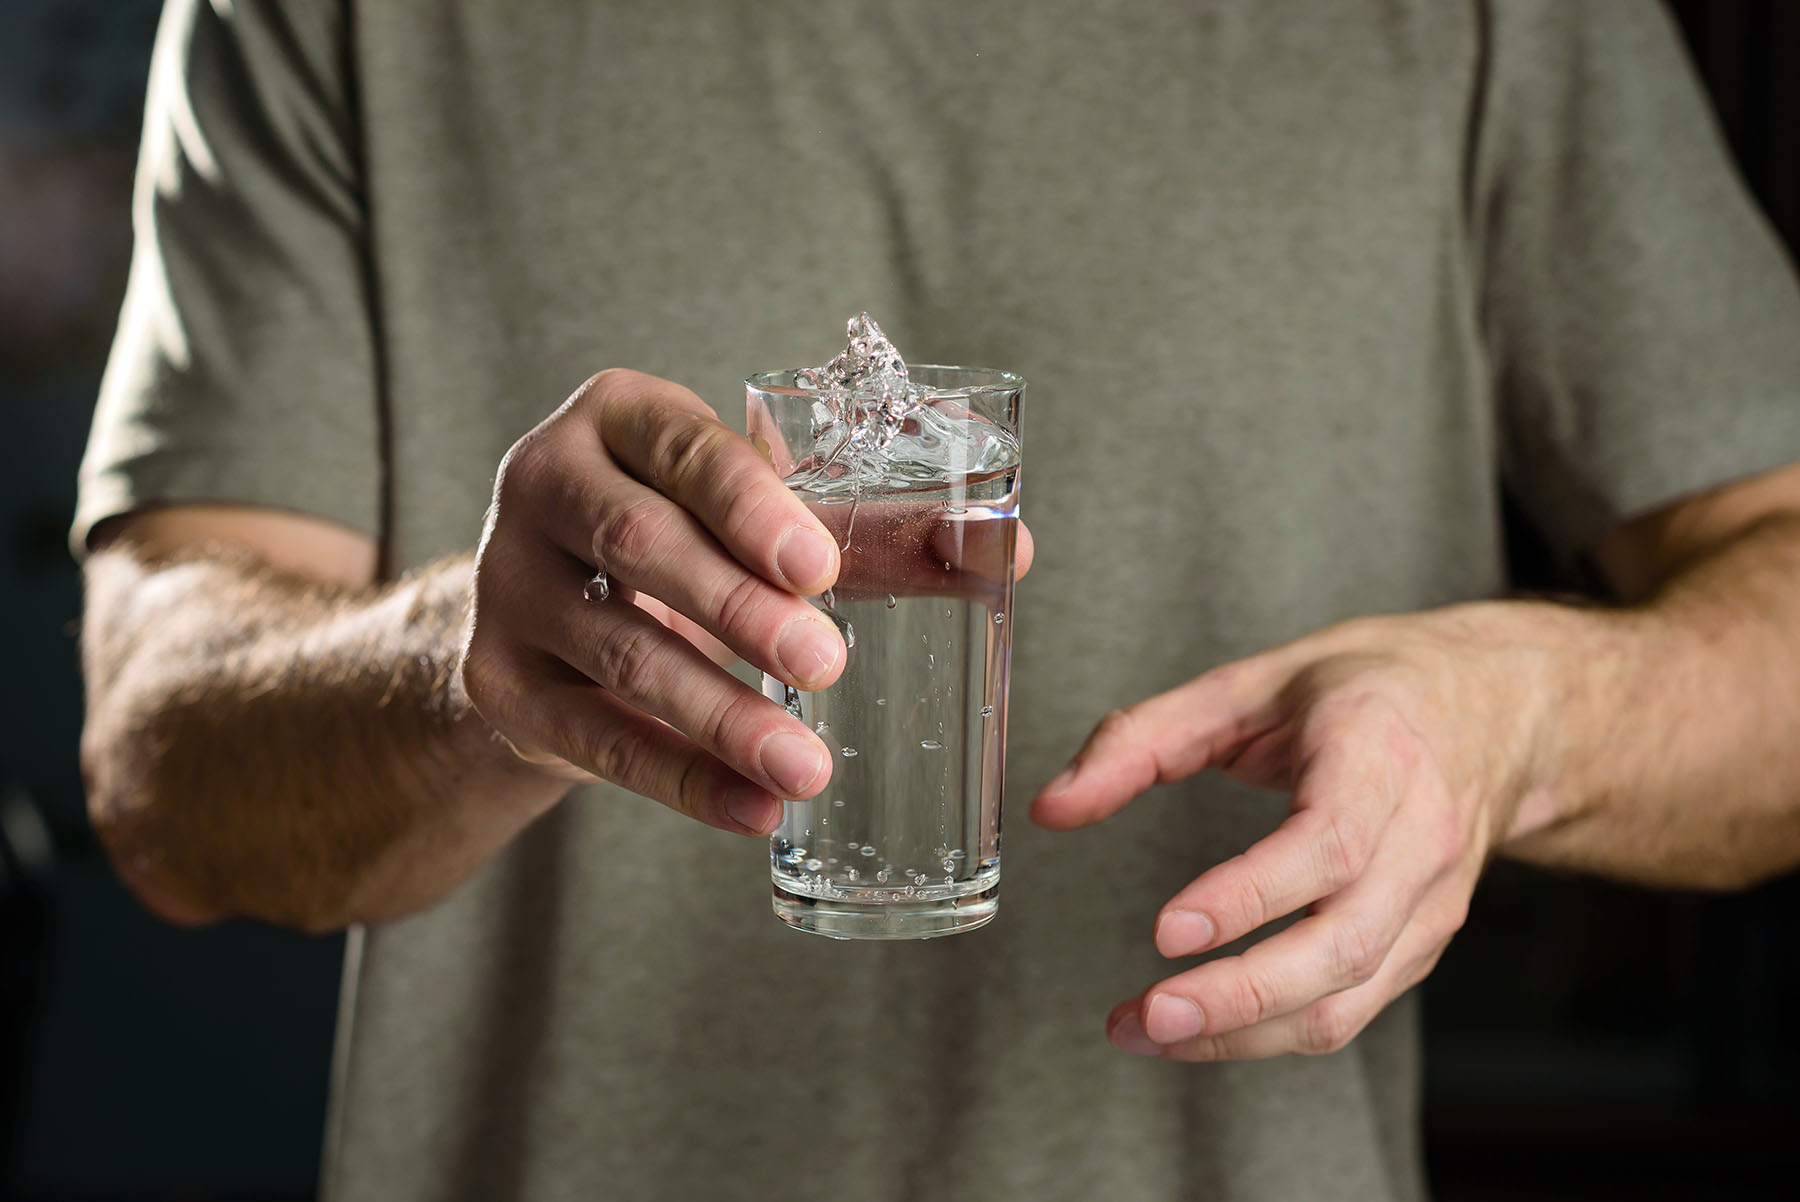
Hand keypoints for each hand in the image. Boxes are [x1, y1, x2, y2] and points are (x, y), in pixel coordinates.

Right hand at [461, 369, 849, 834]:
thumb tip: (1012, 551)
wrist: (545, 606)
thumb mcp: (750, 510)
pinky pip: (596, 739)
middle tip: (824, 662)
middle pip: (640, 544)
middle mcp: (543, 483)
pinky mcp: (498, 679)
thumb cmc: (680, 533)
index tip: (819, 566)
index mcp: (618, 418)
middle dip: (737, 609)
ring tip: (805, 766)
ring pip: (620, 653)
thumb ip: (867, 527)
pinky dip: (681, 780)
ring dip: (719, 715)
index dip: (751, 506)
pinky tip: (753, 809)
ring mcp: (507, 585)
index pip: (686, 450)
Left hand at [1031, 604, 1564, 1059]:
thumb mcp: (1249, 685)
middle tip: (1147, 1016)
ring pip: (1347, 997)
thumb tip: (1054, 804)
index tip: (1170, 930)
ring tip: (1145, 1032)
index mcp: (1377, 754)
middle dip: (1239, 996)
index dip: (1250, 896)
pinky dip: (1270, 1033)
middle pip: (1341, 944)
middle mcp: (1421, 837)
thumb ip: (1142, 740)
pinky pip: (1351, 1010)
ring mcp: (1430, 902)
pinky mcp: (1422, 944)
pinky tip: (1198, 1030)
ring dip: (1243, 1034)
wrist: (1495, 711)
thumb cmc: (1367, 692)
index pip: (1326, 845)